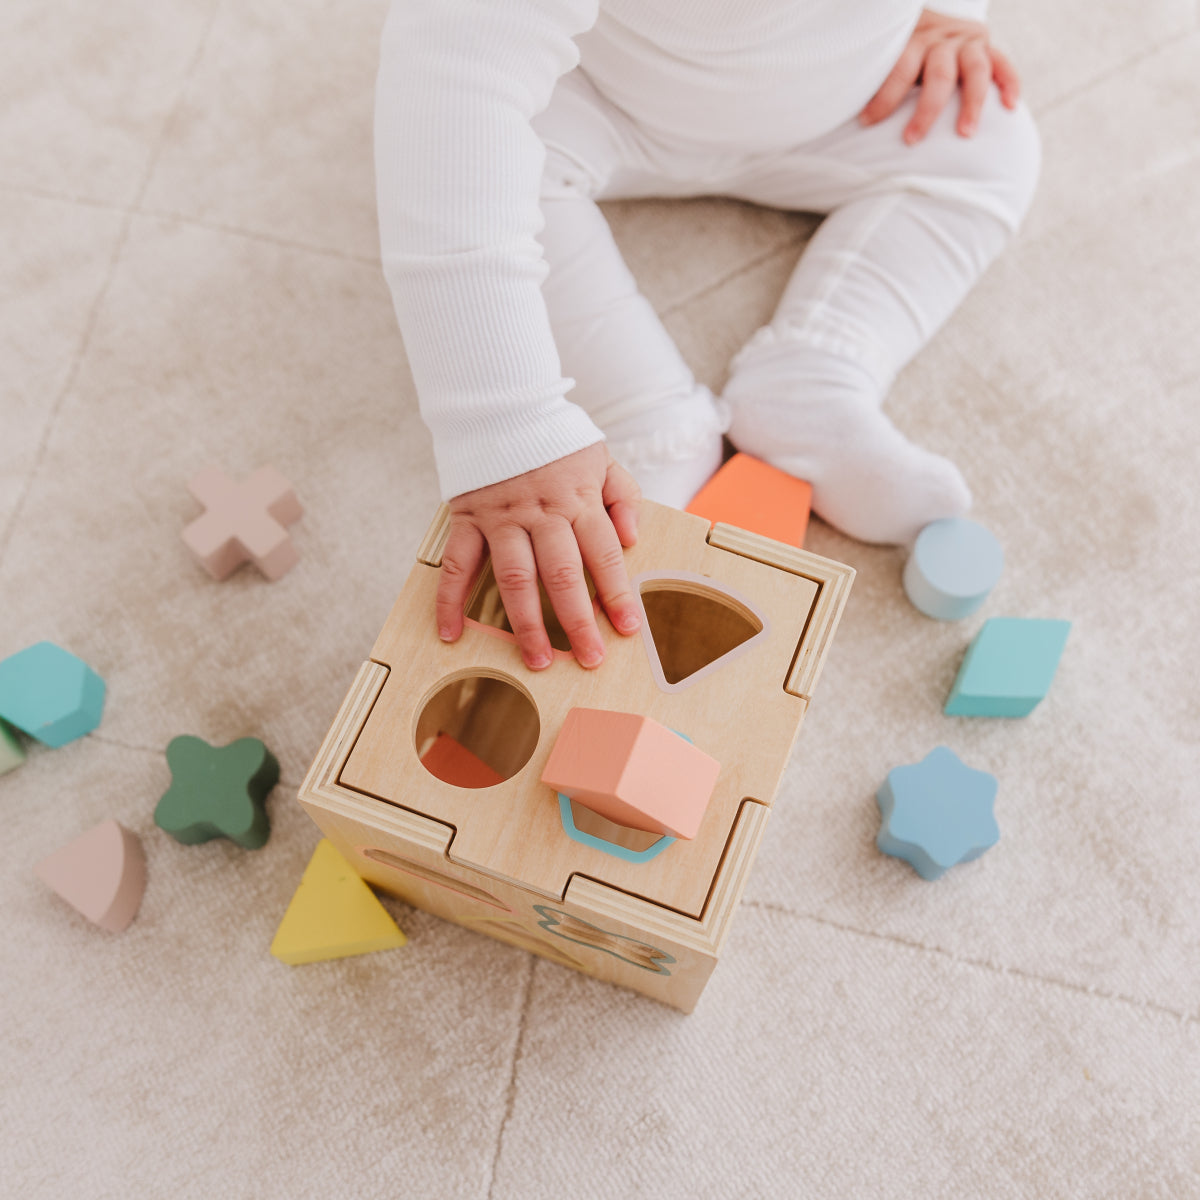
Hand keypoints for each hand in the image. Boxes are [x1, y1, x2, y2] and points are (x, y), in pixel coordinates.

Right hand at [437, 444, 641, 670]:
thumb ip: (622, 496)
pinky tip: (450, 632)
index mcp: (577, 499)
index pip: (603, 553)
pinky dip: (450, 600)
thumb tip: (632, 538)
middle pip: (562, 574)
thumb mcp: (601, 458)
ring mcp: (501, 518)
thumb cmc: (555, 438)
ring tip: (537, 660)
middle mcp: (541, 512)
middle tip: (588, 658)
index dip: (617, 593)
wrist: (500, 403)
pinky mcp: (467, 518)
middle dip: (577, 620)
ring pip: (514, 578)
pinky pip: (457, 564)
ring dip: (525, 623)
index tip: (628, 628)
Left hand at [860, 9, 1020, 143]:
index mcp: (913, 38)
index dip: (883, 97)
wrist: (929, 15)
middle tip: (912, 141)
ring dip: (972, 104)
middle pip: (939, 75)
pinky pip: (1004, 65)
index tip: (866, 123)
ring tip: (965, 134)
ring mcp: (968, 41)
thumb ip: (873, 72)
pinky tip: (1010, 108)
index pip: (899, 69)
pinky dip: (1010, 84)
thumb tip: (835, 106)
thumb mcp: (884, 51)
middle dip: (926, 111)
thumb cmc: (898, 48)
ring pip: (976, 72)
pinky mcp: (987, 46)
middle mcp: (943, 37)